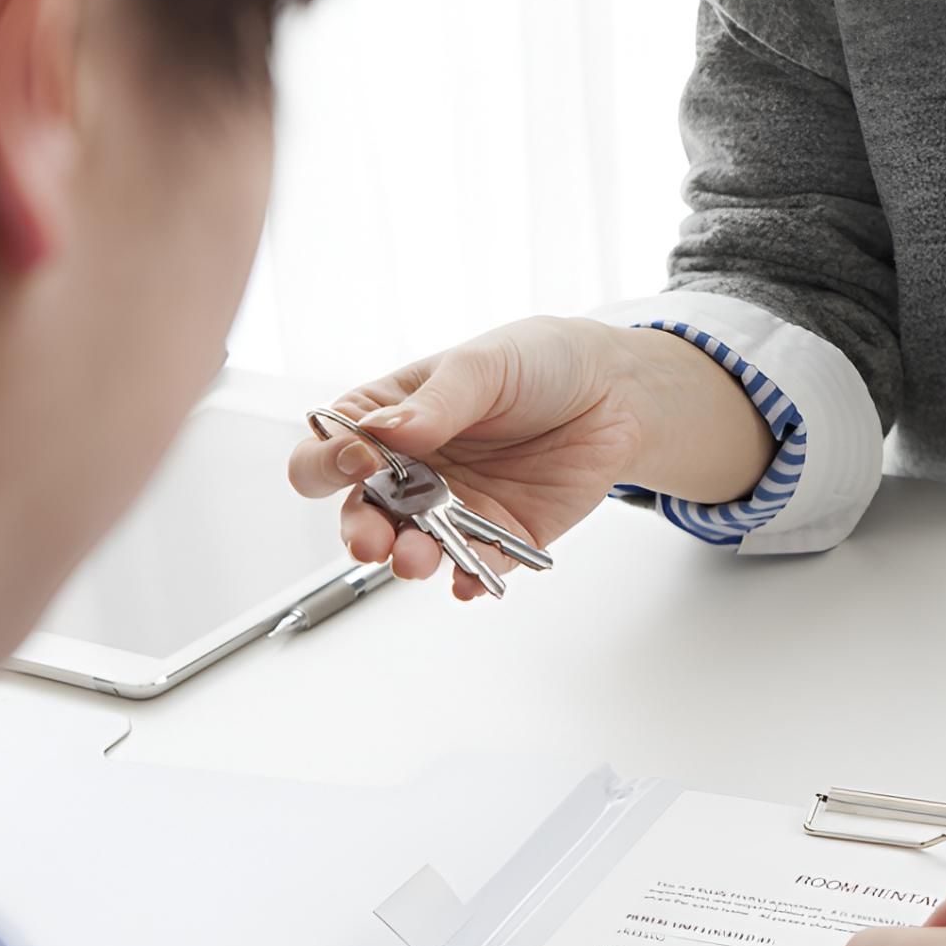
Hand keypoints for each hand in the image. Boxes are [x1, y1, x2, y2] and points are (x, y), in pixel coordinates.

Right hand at [288, 317, 772, 598]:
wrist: (616, 391)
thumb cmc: (540, 361)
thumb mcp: (484, 365)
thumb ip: (436, 403)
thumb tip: (385, 432)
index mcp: (388, 420)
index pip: (331, 449)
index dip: (329, 461)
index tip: (356, 459)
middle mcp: (412, 470)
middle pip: (359, 511)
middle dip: (358, 530)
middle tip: (371, 537)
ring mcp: (453, 507)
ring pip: (412, 546)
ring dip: (407, 559)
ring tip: (416, 559)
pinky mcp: (501, 536)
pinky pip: (476, 567)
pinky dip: (469, 579)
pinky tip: (469, 583)